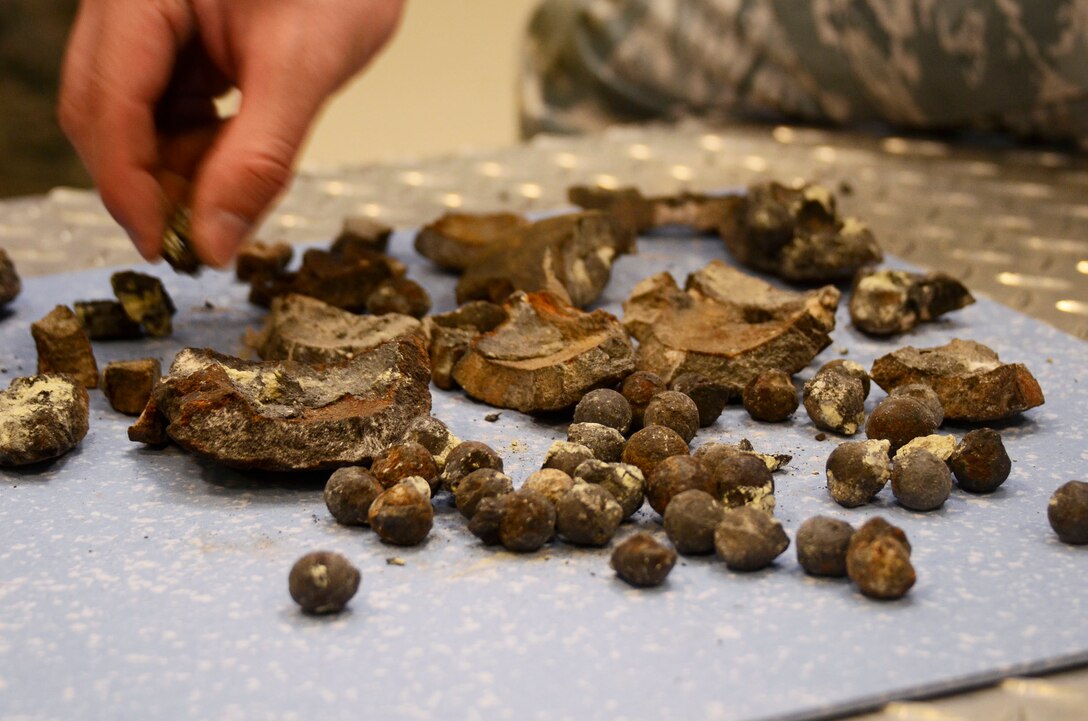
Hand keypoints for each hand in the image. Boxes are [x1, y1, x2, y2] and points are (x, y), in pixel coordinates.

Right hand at [59, 0, 404, 265]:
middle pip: (103, 112)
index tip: (165, 249)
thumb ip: (257, 160)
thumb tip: (214, 244)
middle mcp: (127, 3)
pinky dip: (194, 148)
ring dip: (173, 170)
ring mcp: (147, 21)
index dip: (128, 187)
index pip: (105, 102)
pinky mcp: (175, 40)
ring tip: (229, 196)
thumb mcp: (303, 69)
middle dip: (148, 183)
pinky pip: (164, 107)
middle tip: (197, 241)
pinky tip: (232, 162)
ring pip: (131, 118)